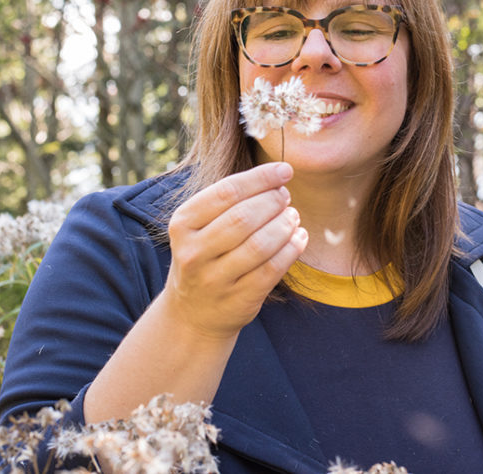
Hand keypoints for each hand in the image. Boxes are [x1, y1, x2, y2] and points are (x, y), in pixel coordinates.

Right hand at [164, 162, 306, 340]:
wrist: (192, 312)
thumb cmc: (205, 254)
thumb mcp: (200, 226)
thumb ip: (229, 200)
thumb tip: (278, 176)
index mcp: (182, 224)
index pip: (227, 192)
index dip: (261, 178)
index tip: (284, 170)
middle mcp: (194, 252)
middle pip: (244, 217)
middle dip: (273, 201)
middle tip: (285, 196)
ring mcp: (215, 279)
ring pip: (261, 244)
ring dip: (285, 225)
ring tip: (293, 216)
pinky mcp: (238, 299)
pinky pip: (272, 269)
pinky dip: (292, 249)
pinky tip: (299, 238)